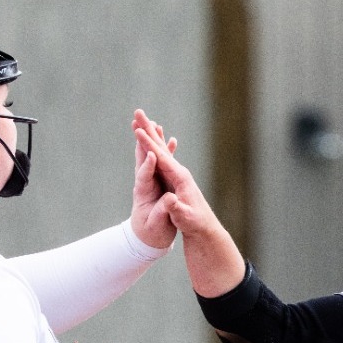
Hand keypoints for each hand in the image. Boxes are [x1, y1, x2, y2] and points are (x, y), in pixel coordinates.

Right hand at [132, 115, 225, 241]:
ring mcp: (178, 175)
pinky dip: (156, 148)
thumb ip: (176, 208)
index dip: (149, 143)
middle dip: (148, 129)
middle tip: (137, 112)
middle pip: (160, 147)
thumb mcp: (185, 218)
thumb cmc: (195, 224)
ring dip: (151, 135)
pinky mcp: (176, 180)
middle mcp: (179, 172)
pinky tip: (157, 138)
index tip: (137, 130)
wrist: (205, 230)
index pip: (161, 157)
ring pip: (161, 150)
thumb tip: (170, 200)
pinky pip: (164, 159)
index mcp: (180, 178)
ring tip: (143, 119)